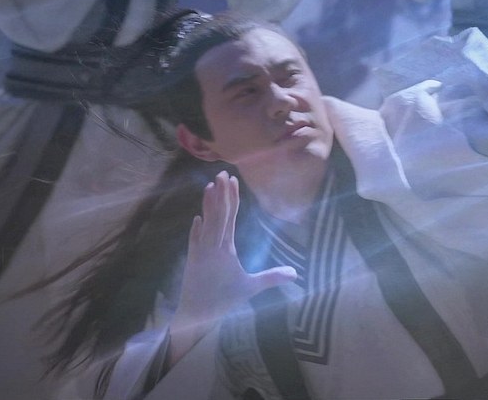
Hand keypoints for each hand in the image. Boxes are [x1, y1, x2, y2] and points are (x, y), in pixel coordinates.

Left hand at [167, 171, 296, 366]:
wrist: (194, 313)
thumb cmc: (224, 300)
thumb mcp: (249, 288)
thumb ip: (271, 278)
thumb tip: (295, 273)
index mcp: (226, 247)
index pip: (230, 216)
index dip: (231, 197)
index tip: (232, 180)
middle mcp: (211, 244)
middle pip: (216, 213)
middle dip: (220, 193)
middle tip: (221, 174)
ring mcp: (199, 250)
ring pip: (204, 221)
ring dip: (207, 204)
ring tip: (209, 187)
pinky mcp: (192, 259)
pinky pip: (194, 238)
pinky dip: (197, 227)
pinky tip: (197, 219)